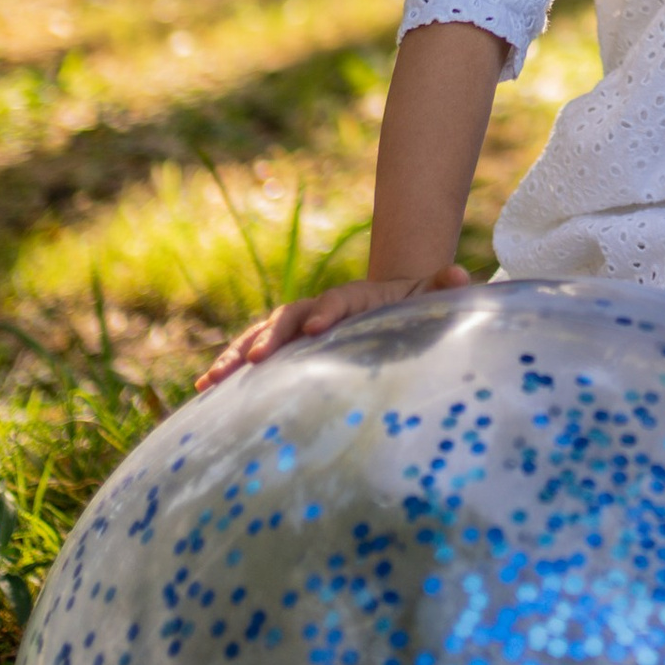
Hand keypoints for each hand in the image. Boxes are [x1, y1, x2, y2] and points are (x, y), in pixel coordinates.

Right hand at [197, 264, 469, 389]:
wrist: (396, 298)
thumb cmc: (419, 304)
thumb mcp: (435, 295)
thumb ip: (445, 286)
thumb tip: (459, 274)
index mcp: (357, 297)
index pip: (339, 301)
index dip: (328, 311)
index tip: (317, 329)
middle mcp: (320, 307)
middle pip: (289, 316)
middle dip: (270, 336)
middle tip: (252, 359)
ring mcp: (300, 325)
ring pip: (262, 334)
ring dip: (236, 354)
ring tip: (210, 380)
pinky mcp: (288, 346)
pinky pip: (254, 353)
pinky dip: (230, 367)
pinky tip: (204, 390)